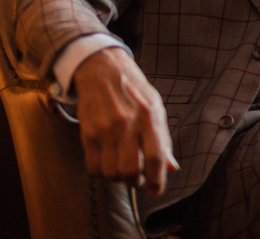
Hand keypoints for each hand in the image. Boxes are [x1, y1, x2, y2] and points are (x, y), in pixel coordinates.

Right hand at [73, 47, 178, 195]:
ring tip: (122, 172)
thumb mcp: (156, 108)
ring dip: (117, 179)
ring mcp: (105, 128)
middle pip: (130, 169)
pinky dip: (101, 173)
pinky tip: (107, 165)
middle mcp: (128, 123)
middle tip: (137, 180)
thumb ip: (164, 139)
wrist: (103, 70)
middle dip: (135, 182)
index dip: (157, 179)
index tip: (156, 190)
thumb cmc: (134, 90)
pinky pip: (93, 166)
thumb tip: (172, 167)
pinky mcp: (87, 132)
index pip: (155, 157)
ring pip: (110, 171)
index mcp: (149, 116)